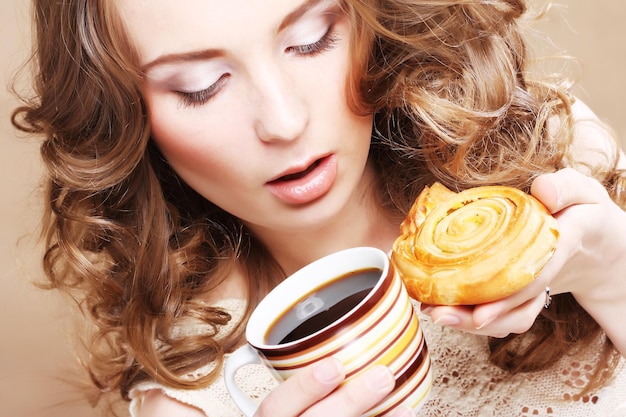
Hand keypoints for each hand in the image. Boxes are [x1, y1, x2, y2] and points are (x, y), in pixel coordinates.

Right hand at [255, 358, 414, 416]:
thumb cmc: (296, 412)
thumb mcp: (283, 400)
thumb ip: (295, 378)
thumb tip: (328, 331)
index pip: (276, 405)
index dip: (304, 386)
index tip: (334, 364)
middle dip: (350, 400)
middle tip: (381, 375)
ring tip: (401, 399)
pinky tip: (404, 413)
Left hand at [422, 168, 625, 346]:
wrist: (596, 241)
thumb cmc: (582, 210)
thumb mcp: (583, 191)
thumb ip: (566, 187)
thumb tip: (542, 191)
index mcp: (563, 244)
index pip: (535, 275)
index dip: (508, 297)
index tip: (479, 315)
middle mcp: (549, 272)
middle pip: (517, 307)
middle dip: (477, 317)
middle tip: (438, 315)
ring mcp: (536, 288)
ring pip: (509, 318)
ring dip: (470, 321)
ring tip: (435, 313)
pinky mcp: (522, 294)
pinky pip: (502, 313)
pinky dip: (473, 314)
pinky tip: (445, 306)